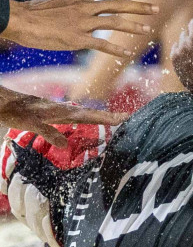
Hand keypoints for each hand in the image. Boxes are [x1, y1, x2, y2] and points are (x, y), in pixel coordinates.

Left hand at [0, 88, 122, 149]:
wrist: (2, 101)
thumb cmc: (14, 112)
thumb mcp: (30, 123)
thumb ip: (48, 132)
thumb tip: (64, 145)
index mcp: (61, 111)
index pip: (89, 115)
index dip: (107, 117)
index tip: (125, 117)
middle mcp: (62, 110)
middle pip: (90, 113)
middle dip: (108, 116)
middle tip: (126, 118)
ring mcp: (56, 110)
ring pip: (82, 114)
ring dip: (97, 117)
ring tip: (111, 120)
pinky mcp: (50, 112)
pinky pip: (72, 116)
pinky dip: (83, 118)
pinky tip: (82, 120)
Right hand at [2, 0, 156, 55]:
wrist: (21, 21)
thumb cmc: (36, 12)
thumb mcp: (59, 0)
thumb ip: (75, 1)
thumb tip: (85, 2)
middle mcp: (85, 6)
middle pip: (119, 5)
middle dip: (139, 8)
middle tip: (156, 9)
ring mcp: (83, 23)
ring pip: (115, 23)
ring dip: (134, 27)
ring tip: (148, 30)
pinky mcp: (77, 39)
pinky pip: (102, 45)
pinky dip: (116, 50)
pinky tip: (126, 54)